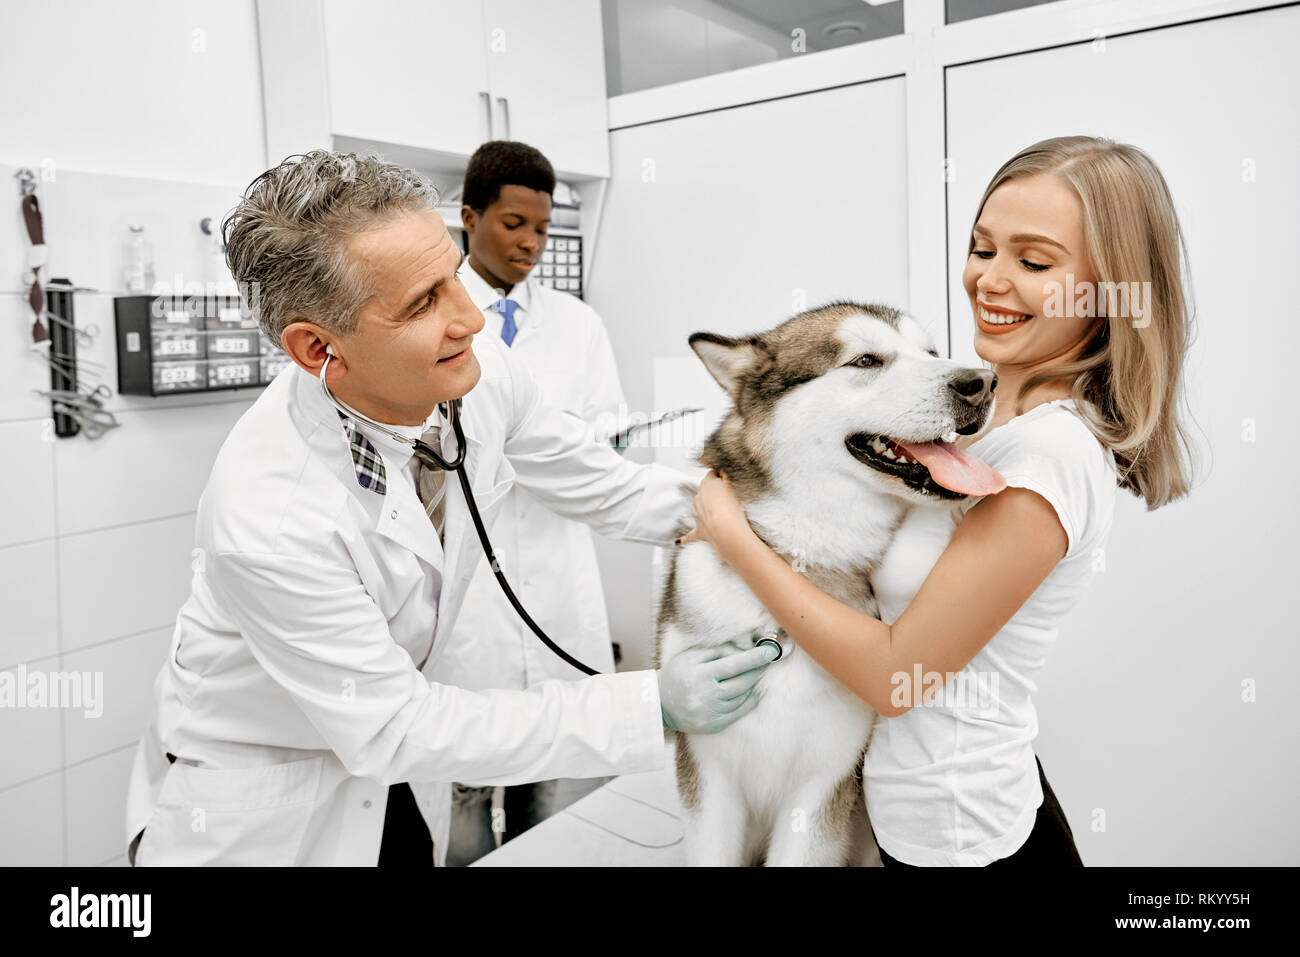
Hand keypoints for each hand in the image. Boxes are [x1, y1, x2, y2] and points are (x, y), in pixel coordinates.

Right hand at [657, 640, 779, 733]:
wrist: (659, 705)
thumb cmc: (676, 675)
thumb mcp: (691, 656)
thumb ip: (717, 652)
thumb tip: (743, 651)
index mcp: (700, 675)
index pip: (734, 665)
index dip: (754, 658)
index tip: (770, 651)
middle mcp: (707, 696)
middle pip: (742, 682)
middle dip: (757, 670)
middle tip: (765, 660)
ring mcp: (712, 713)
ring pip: (743, 697)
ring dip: (752, 684)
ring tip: (754, 673)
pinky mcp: (715, 725)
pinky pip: (739, 711)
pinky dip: (748, 700)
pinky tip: (749, 691)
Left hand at [676, 470, 752, 550]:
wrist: (726, 530)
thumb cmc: (731, 509)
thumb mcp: (732, 488)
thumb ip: (726, 480)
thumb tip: (722, 473)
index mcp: (707, 485)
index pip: (711, 474)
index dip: (719, 477)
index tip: (724, 479)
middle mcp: (698, 498)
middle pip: (704, 490)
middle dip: (713, 492)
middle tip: (725, 496)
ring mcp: (697, 514)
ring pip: (699, 508)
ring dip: (707, 508)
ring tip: (722, 513)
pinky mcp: (698, 530)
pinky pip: (689, 536)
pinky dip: (684, 539)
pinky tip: (677, 542)